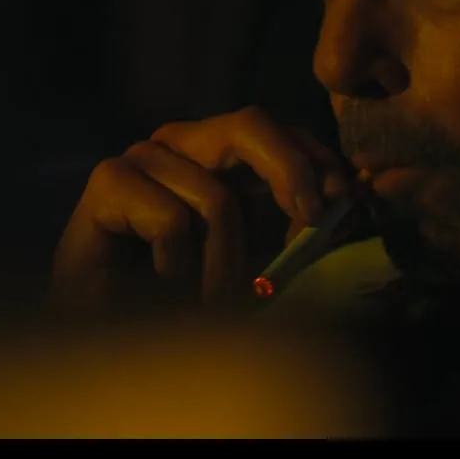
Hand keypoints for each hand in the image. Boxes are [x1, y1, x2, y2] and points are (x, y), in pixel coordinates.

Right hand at [51, 107, 352, 315]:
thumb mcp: (260, 263)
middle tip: (309, 224)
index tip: (348, 205)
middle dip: (292, 173)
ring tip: (207, 301)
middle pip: (251, 123)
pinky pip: (171, 220)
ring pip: (216, 195)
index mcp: (223, 154)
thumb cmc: (184, 298)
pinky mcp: (109, 180)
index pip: (284, 133)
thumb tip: (353, 200)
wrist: (106, 335)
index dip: (320, 163)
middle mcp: (184, 143)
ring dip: (223, 265)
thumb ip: (300, 232)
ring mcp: (144, 157)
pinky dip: (176, 268)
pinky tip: (157, 284)